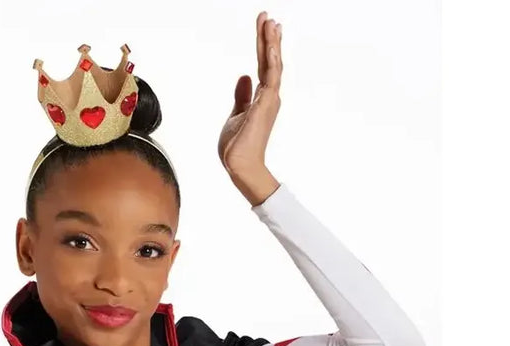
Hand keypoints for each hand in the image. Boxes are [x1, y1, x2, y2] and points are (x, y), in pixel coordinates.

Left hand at [217, 11, 282, 203]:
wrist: (239, 165)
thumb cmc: (237, 146)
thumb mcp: (236, 114)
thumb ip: (242, 95)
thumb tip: (244, 76)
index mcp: (262, 97)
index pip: (264, 65)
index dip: (264, 46)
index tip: (266, 26)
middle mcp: (269, 96)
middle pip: (270, 61)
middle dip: (269, 39)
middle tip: (268, 17)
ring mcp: (269, 100)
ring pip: (273, 65)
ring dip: (272, 44)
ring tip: (271, 23)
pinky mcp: (265, 105)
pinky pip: (270, 78)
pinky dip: (271, 61)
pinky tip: (270, 47)